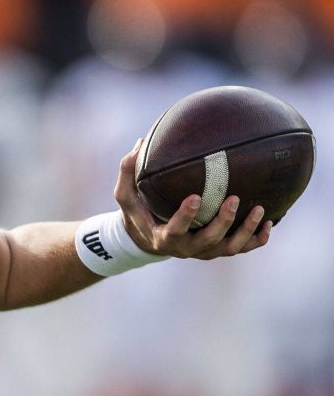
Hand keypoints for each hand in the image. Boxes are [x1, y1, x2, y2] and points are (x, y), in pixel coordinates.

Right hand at [113, 139, 270, 259]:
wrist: (149, 238)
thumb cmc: (138, 212)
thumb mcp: (125, 195)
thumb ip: (128, 172)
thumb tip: (139, 144)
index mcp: (163, 237)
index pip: (175, 230)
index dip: (186, 217)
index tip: (196, 197)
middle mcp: (186, 248)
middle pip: (208, 241)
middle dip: (223, 222)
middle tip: (233, 198)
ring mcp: (204, 251)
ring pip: (229, 248)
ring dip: (246, 231)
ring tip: (259, 209)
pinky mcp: (217, 249)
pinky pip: (242, 248)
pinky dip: (257, 239)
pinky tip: (269, 222)